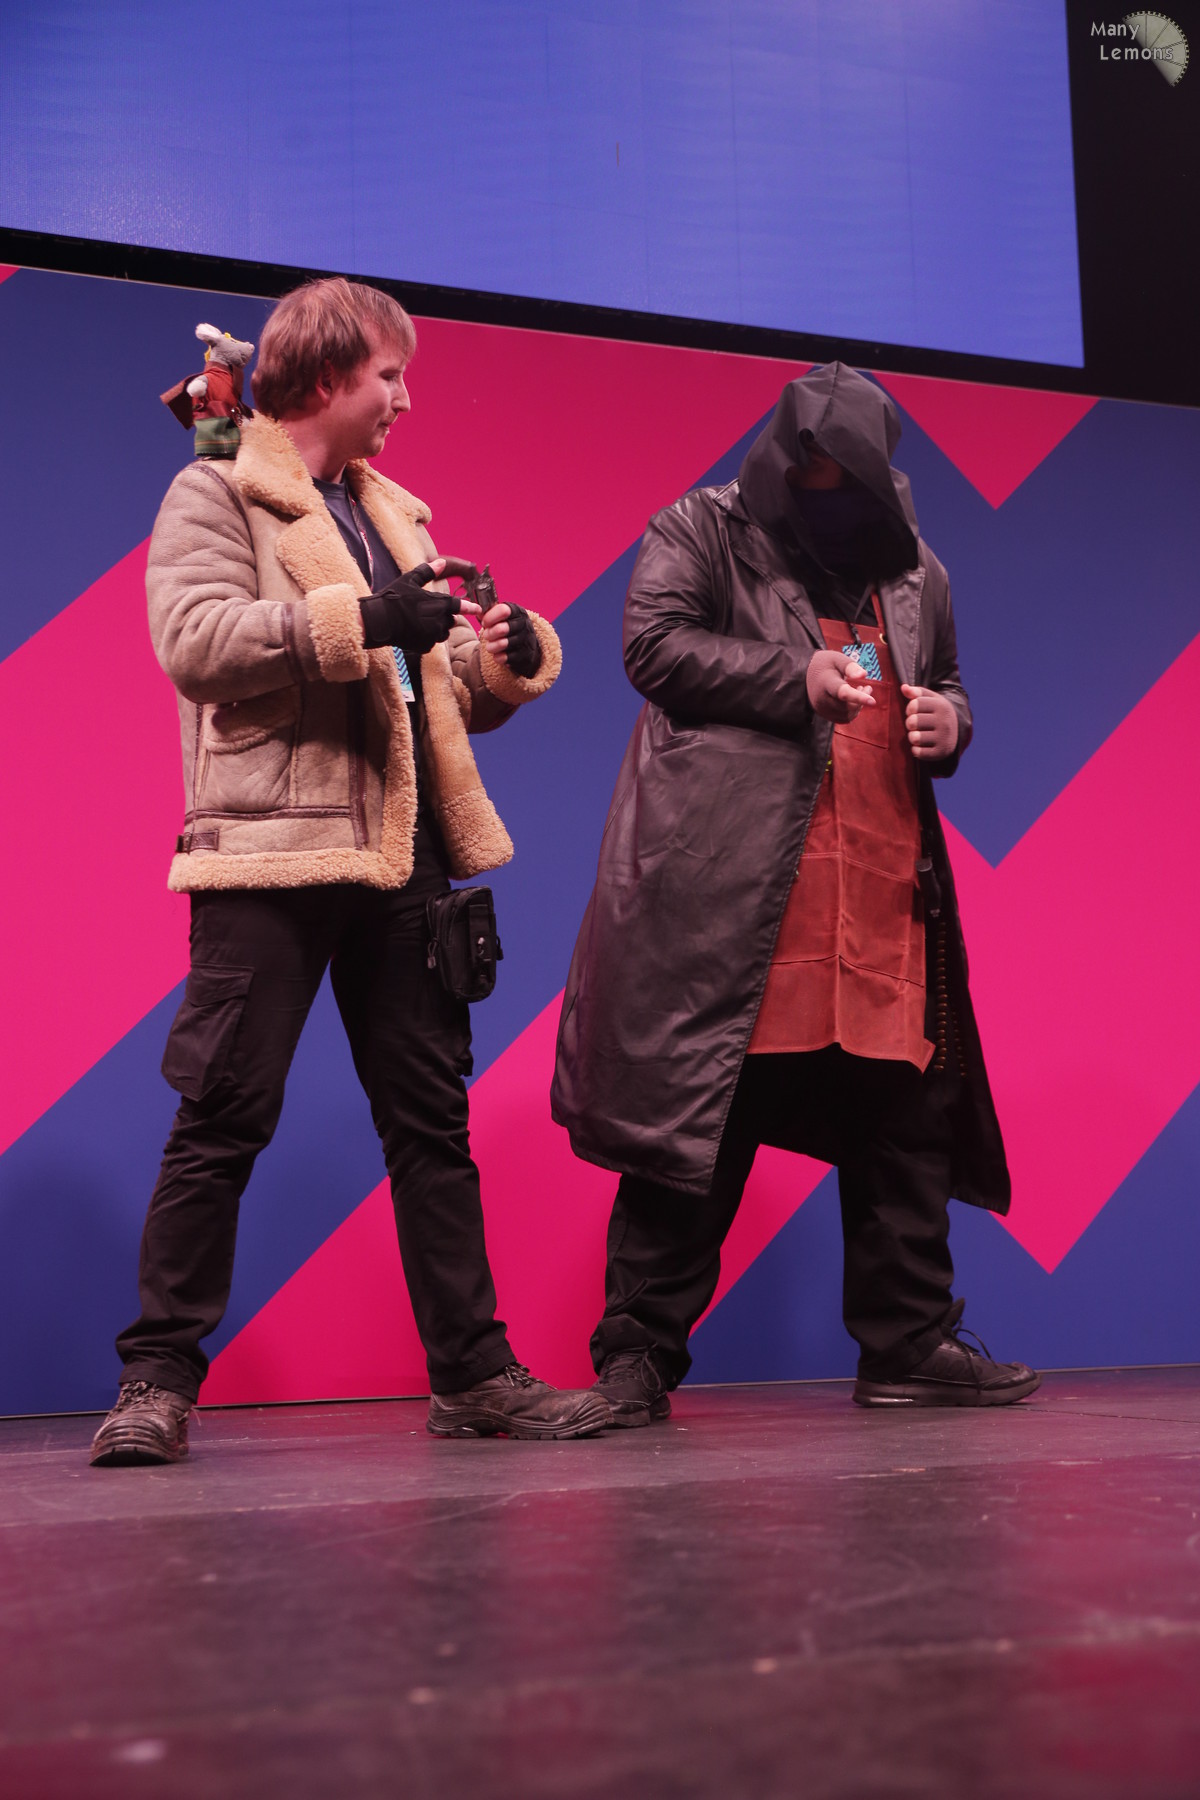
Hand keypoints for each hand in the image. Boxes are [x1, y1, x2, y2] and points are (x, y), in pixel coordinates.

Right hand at [359, 556, 479, 652]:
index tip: (478, 609)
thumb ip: (428, 571)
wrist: (378, 622)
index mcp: (437, 604)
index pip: (459, 606)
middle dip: (444, 616)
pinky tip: (414, 631)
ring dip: (437, 628)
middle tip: (429, 611)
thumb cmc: (393, 599)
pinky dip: (426, 638)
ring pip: (443, 633)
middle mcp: (437, 622)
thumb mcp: (409, 580)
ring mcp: (431, 636)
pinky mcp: (424, 647)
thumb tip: (441, 562)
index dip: (469, 607)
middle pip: (450, 620)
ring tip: (421, 621)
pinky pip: (431, 643)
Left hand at [480, 602, 541, 676]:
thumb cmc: (508, 629)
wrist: (526, 647)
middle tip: (487, 635)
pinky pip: (505, 657)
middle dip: (489, 633)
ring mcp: (526, 641)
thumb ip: (488, 613)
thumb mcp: (500, 617)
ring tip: (490, 646)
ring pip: (502, 644)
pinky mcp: (525, 656)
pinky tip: (498, 655)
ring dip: (491, 646)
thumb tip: (476, 610)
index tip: (485, 622)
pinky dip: (498, 657)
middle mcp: (524, 624)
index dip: (489, 617)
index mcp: (517, 612)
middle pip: (501, 629)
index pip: (503, 610)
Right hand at [806, 649, 875, 721]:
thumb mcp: (837, 659)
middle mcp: (822, 699)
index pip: (842, 693)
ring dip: (858, 706)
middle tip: (867, 687)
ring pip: (847, 715)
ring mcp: (822, 709)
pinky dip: (853, 712)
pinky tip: (854, 701)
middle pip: (847, 706)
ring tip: (861, 691)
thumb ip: (850, 666)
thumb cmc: (825, 664)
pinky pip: (844, 719)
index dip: (858, 697)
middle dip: (862, 699)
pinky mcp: (824, 715)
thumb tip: (864, 675)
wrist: (804, 674)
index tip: (873, 701)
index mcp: (825, 682)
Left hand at [901, 684, 958, 759]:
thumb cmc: (936, 713)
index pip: (915, 704)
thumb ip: (916, 692)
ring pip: (915, 738)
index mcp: (941, 706)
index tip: (913, 711)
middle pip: (913, 721)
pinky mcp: (941, 752)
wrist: (956, 731)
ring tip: (916, 735)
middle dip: (909, 723)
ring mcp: (944, 738)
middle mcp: (944, 722)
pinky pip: (918, 753)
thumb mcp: (931, 699)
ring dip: (911, 737)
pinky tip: (920, 746)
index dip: (909, 708)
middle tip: (913, 724)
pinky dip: (915, 750)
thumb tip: (904, 687)